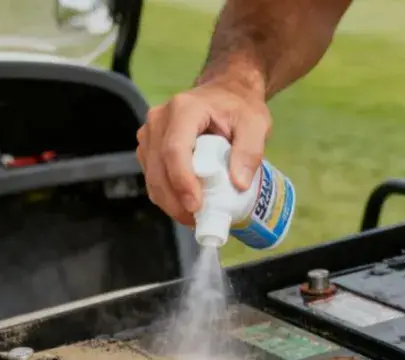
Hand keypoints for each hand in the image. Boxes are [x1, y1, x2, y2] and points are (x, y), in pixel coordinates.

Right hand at [135, 78, 270, 225]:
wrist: (225, 93)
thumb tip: (238, 184)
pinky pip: (152, 175)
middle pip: (158, 167)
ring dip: (169, 201)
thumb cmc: (240, 108)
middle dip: (174, 200)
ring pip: (151, 175)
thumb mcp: (256, 124)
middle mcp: (159, 119)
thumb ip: (250, 151)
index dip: (182, 181)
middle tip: (196, 221)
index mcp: (184, 109)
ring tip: (194, 217)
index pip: (175, 149)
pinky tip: (185, 205)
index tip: (196, 206)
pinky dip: (166, 194)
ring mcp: (150, 132)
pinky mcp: (148, 145)